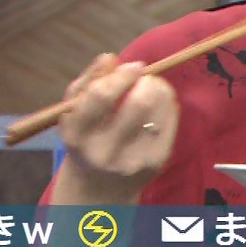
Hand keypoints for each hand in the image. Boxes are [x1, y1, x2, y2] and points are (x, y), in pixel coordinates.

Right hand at [52, 53, 178, 205]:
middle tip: (143, 77)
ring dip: (159, 89)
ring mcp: (133, 160)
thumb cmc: (86, 137)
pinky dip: (167, 104)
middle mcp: (105, 152)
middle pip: (139, 103)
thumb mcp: (75, 112)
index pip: (102, 95)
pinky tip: (156, 105)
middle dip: (147, 81)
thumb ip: (87, 81)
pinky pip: (170, 120)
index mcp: (78, 135)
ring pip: (160, 109)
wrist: (99, 188)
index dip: (122, 75)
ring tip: (150, 88)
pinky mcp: (156, 163)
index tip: (132, 67)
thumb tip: (109, 57)